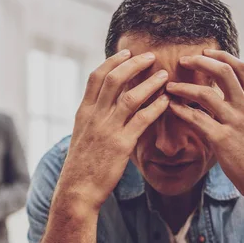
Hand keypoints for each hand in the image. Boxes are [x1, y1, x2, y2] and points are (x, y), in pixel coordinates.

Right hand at [58, 49, 169, 211]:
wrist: (77, 189)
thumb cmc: (82, 165)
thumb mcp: (81, 135)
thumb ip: (93, 117)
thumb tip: (105, 104)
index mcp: (84, 112)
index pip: (97, 76)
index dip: (113, 61)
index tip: (127, 52)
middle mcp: (94, 116)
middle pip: (114, 79)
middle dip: (134, 64)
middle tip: (151, 56)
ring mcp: (107, 130)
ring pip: (130, 96)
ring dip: (150, 83)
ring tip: (164, 75)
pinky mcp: (121, 145)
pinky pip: (141, 120)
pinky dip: (155, 107)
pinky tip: (166, 101)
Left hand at [166, 49, 243, 203]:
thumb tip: (231, 98)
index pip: (241, 68)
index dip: (222, 56)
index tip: (206, 52)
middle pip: (223, 72)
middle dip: (201, 61)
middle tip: (183, 60)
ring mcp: (235, 122)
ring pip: (205, 94)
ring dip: (183, 87)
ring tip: (169, 86)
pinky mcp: (222, 140)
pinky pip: (197, 119)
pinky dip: (181, 110)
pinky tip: (171, 107)